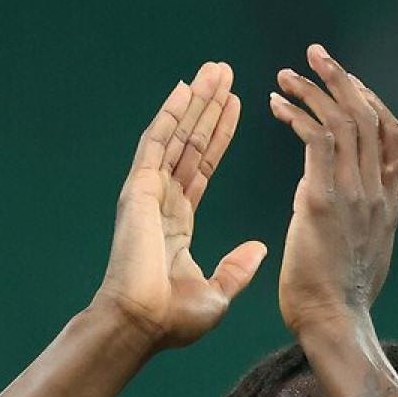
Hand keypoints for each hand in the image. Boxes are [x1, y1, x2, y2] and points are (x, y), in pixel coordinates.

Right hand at [94, 62, 267, 350]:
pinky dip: (171, 115)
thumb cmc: (172, 320)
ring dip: (195, 103)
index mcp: (176, 227)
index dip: (218, 138)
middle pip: (189, 145)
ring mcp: (148, 195)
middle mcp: (161, 205)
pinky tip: (185, 89)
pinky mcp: (139, 190)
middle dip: (208, 109)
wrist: (141, 325)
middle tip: (225, 74)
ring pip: (176, 137)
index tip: (236, 109)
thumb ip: (236, 269)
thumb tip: (259, 248)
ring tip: (214, 71)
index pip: (201, 170)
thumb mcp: (217, 294)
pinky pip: (157, 144)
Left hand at [270, 45, 397, 336]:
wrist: (335, 325)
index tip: (347, 85)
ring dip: (313, 90)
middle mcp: (376, 192)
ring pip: (342, 121)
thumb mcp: (377, 250)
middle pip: (369, 116)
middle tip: (314, 57)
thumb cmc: (345, 299)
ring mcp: (353, 196)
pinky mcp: (322, 202)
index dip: (371, 103)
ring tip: (286, 76)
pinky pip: (316, 141)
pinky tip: (276, 106)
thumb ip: (385, 214)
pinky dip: (296, 116)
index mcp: (388, 203)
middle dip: (341, 80)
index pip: (392, 135)